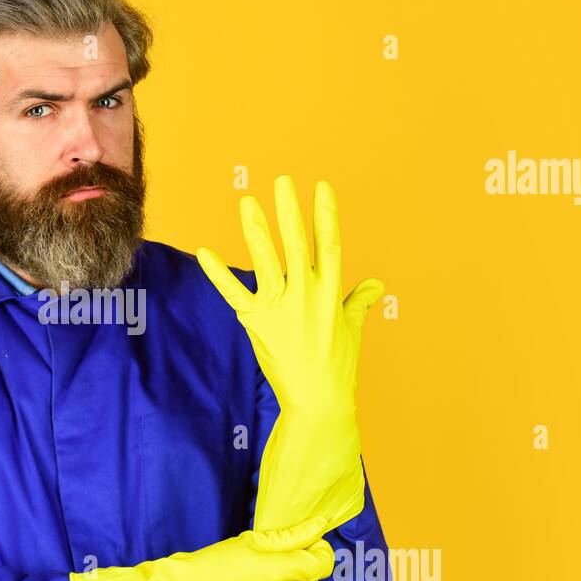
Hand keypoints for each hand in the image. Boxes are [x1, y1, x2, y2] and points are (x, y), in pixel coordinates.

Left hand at [197, 176, 383, 530]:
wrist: (318, 398)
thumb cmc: (337, 364)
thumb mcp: (353, 328)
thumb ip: (359, 301)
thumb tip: (375, 284)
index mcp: (331, 291)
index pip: (330, 244)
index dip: (325, 214)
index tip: (320, 186)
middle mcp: (307, 294)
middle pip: (298, 244)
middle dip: (289, 211)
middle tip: (283, 181)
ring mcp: (281, 307)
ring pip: (268, 261)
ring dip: (256, 230)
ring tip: (248, 202)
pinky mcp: (257, 322)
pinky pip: (234, 292)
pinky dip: (219, 273)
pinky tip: (204, 252)